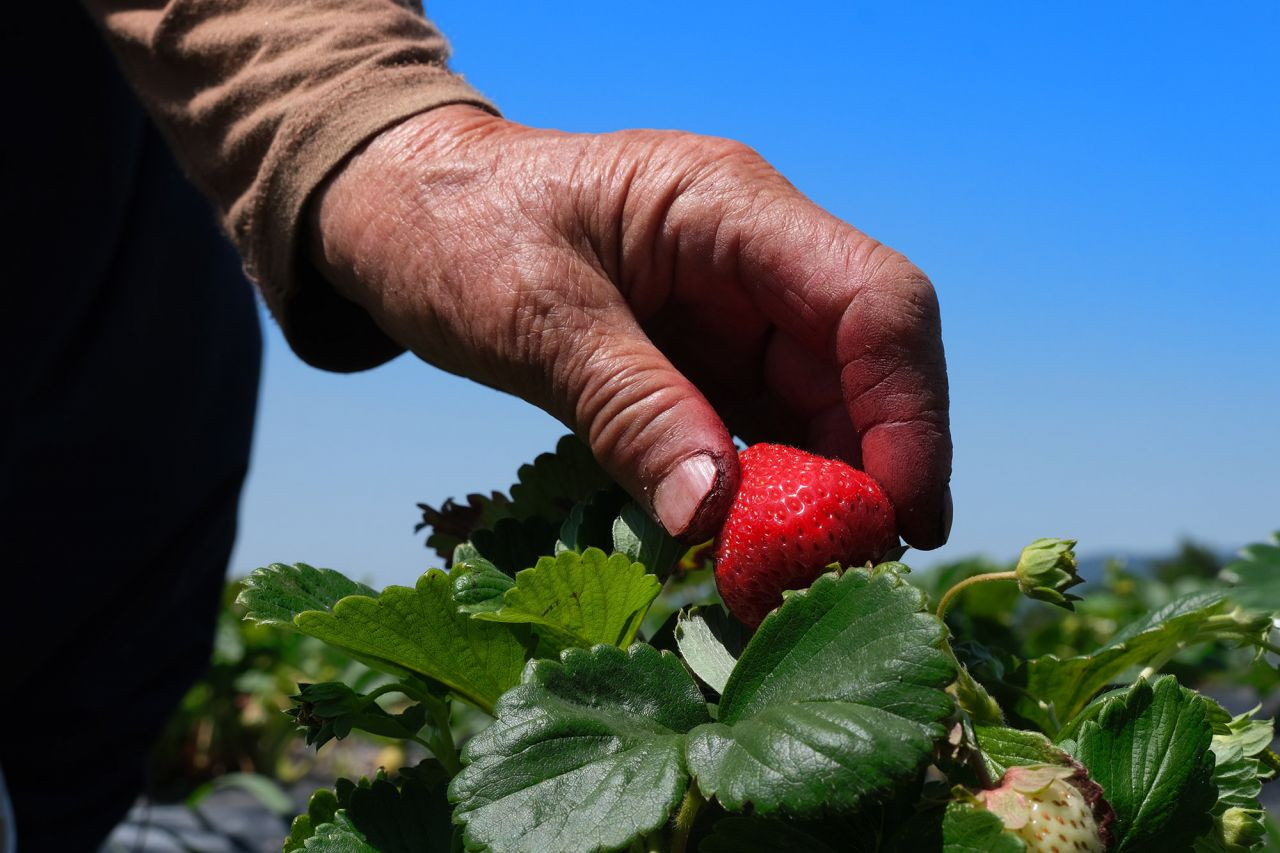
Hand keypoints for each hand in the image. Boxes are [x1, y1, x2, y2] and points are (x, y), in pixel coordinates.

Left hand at [310, 105, 950, 546]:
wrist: (403, 211)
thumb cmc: (457, 231)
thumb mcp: (536, 317)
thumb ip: (630, 409)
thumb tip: (719, 516)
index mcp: (732, 208)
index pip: (875, 302)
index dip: (909, 413)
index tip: (901, 515)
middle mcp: (757, 259)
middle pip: (867, 367)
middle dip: (874, 472)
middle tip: (848, 573)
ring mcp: (736, 313)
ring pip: (826, 411)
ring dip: (826, 497)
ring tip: (795, 580)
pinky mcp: (705, 364)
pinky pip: (765, 434)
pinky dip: (769, 497)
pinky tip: (751, 553)